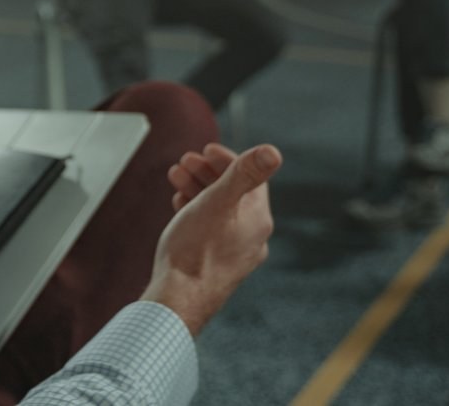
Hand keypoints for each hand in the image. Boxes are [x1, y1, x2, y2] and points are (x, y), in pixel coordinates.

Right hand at [143, 142, 281, 334]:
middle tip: (185, 161)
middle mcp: (252, 237)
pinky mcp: (217, 264)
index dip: (228, 158)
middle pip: (234, 192)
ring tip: (176, 177)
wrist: (179, 298)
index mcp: (258, 219)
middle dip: (208, 171)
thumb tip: (273, 151)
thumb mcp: (218, 201)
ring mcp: (235, 252)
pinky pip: (211, 229)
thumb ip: (244, 174)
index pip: (251, 177)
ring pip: (220, 210)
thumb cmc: (196, 249)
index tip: (206, 149)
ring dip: (198, 188)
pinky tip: (179, 205)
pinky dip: (196, 210)